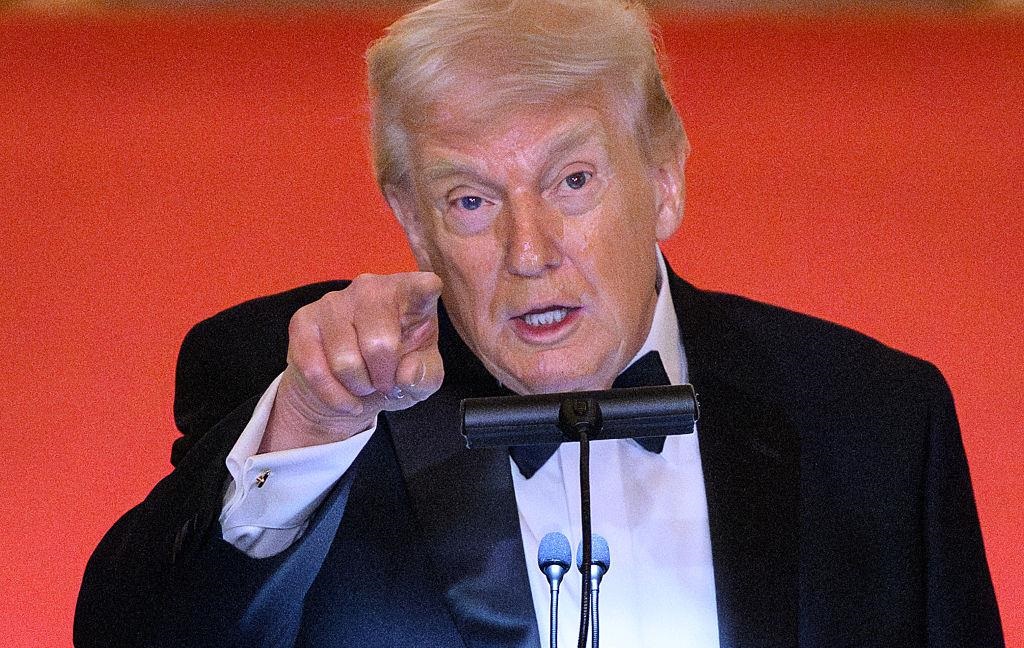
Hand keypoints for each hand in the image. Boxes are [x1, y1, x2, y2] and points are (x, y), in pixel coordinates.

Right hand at [260, 272, 444, 452]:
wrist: (350, 386)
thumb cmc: (396, 371)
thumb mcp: (422, 379)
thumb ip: (425, 375)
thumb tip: (408, 373)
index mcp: (409, 295)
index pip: (420, 286)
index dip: (423, 289)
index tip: (428, 289)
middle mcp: (371, 288)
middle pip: (379, 343)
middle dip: (383, 378)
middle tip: (384, 383)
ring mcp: (334, 301)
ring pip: (344, 361)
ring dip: (358, 387)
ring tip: (364, 384)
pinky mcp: (303, 320)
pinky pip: (315, 370)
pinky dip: (333, 396)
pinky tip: (344, 398)